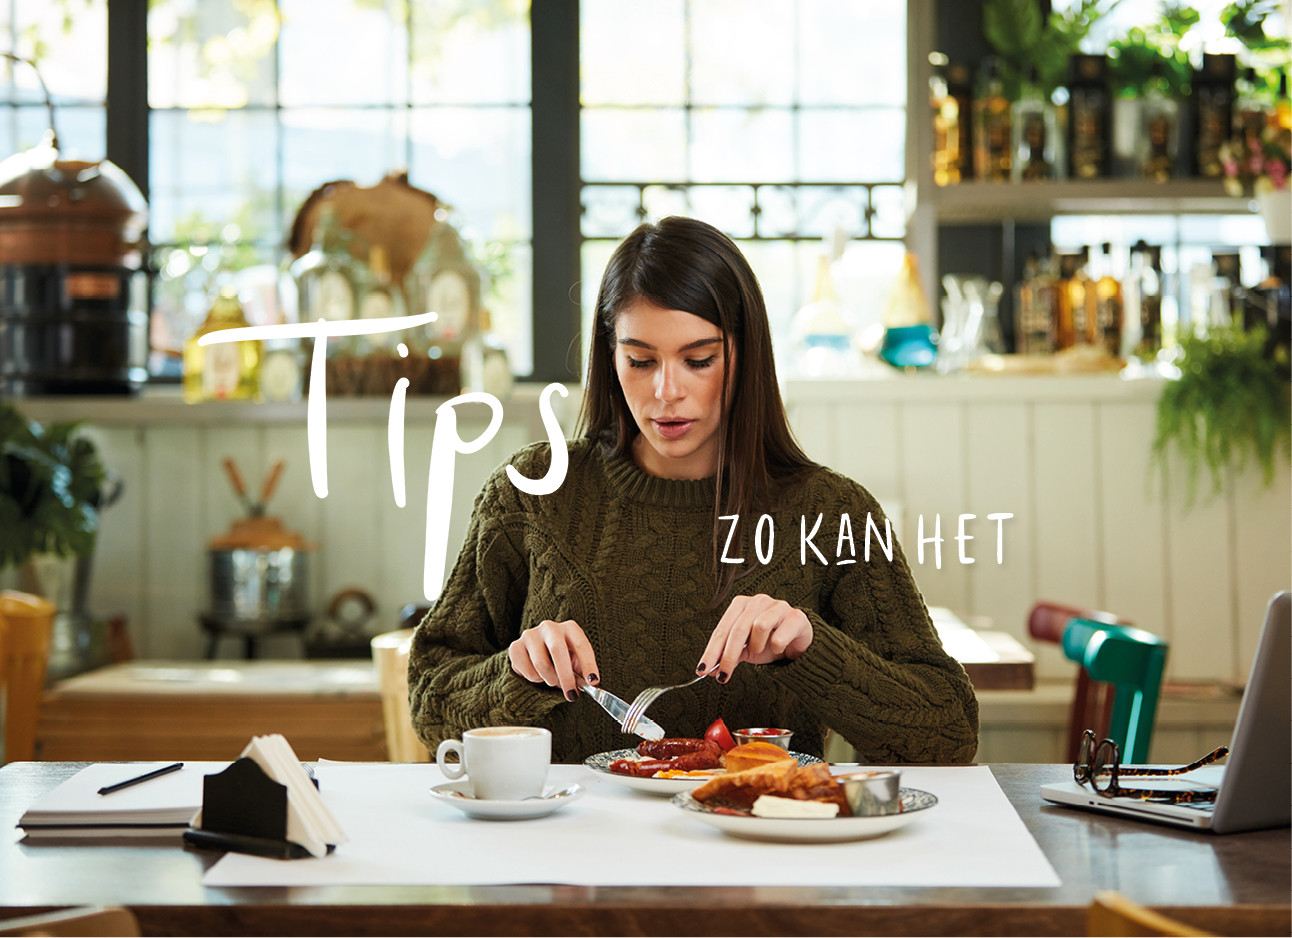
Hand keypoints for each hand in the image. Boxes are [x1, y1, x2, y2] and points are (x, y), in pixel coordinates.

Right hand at [508, 619, 599, 700]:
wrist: (535, 653)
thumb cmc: (561, 658)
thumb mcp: (575, 661)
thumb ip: (582, 671)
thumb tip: (590, 684)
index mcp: (569, 628)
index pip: (581, 644)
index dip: (588, 664)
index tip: (592, 681)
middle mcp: (549, 627)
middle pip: (557, 649)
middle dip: (566, 676)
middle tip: (571, 694)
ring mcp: (530, 635)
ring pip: (541, 663)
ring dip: (550, 679)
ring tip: (553, 681)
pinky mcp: (515, 646)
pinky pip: (526, 670)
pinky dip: (535, 679)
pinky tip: (538, 675)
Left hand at [697, 593, 812, 681]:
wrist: (799, 641)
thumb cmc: (769, 641)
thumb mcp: (745, 649)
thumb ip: (729, 655)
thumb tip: (710, 670)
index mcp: (741, 605)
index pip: (722, 629)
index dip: (711, 650)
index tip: (703, 669)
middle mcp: (758, 601)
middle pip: (738, 628)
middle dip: (728, 655)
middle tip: (723, 675)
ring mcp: (778, 606)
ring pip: (759, 626)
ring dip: (756, 646)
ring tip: (760, 650)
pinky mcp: (796, 617)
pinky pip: (780, 636)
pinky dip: (776, 647)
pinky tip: (778, 648)